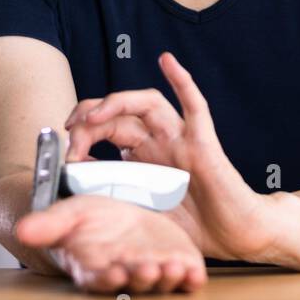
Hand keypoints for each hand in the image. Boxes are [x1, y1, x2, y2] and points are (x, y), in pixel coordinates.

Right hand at [15, 194, 206, 293]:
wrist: (116, 216)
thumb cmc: (90, 221)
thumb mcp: (69, 215)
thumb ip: (49, 225)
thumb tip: (23, 229)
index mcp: (96, 267)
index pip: (100, 278)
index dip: (106, 277)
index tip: (113, 271)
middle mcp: (126, 273)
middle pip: (134, 282)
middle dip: (141, 277)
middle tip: (147, 269)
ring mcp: (153, 270)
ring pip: (161, 281)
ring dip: (167, 277)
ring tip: (172, 267)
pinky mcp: (177, 262)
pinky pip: (186, 276)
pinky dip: (191, 277)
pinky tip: (194, 271)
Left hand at [63, 51, 276, 262]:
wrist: (232, 237)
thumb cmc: (192, 229)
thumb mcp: (139, 215)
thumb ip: (112, 199)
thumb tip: (73, 189)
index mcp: (141, 157)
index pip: (104, 130)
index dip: (81, 136)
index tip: (67, 157)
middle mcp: (158, 142)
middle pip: (119, 114)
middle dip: (89, 118)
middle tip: (71, 132)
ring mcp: (180, 139)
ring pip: (148, 103)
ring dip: (117, 102)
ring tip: (93, 115)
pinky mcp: (203, 143)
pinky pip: (194, 106)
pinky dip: (181, 82)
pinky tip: (167, 61)